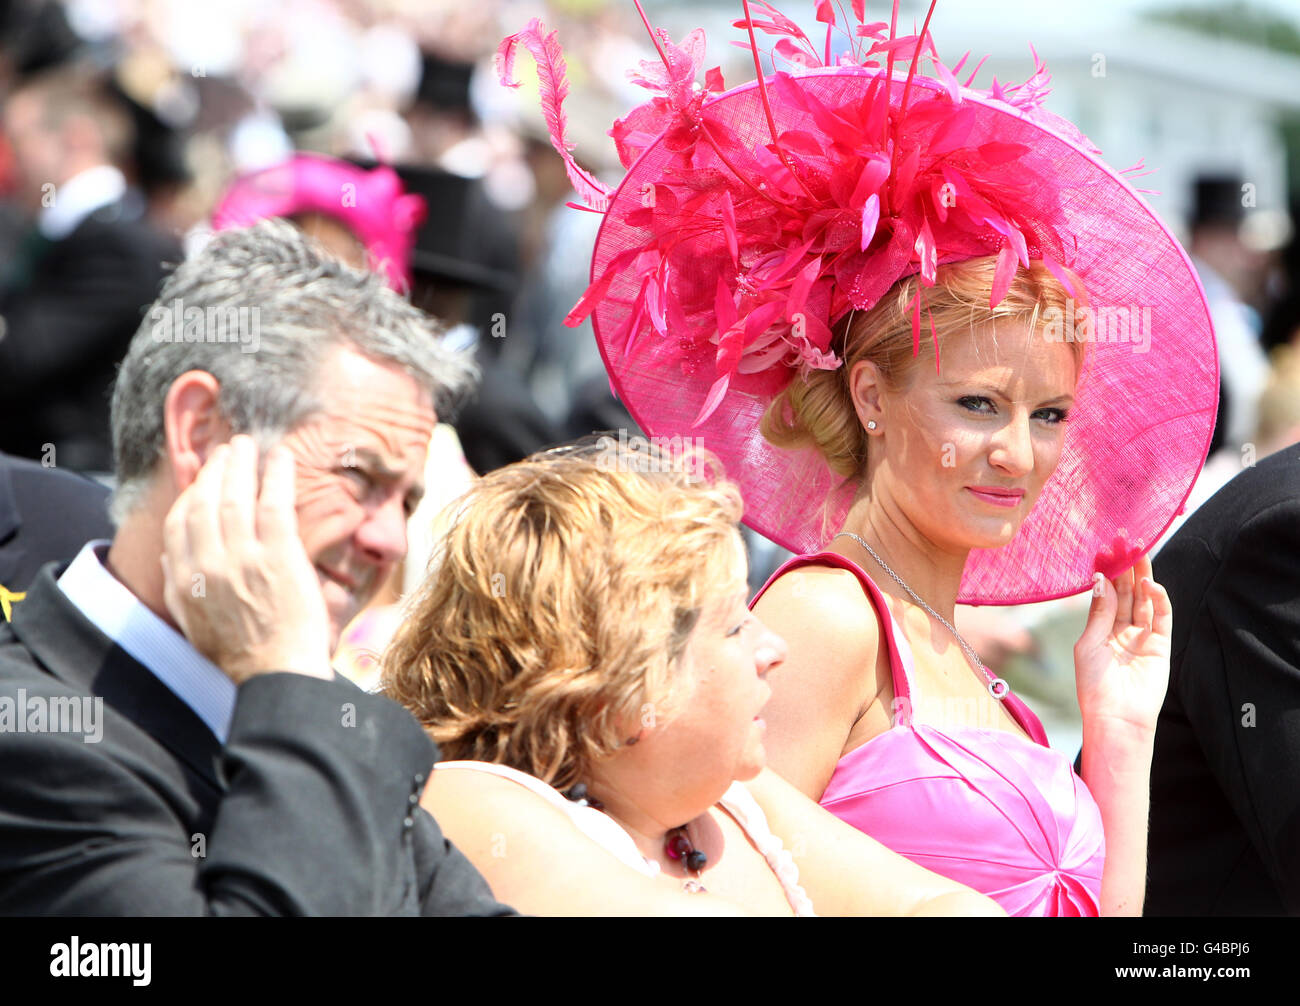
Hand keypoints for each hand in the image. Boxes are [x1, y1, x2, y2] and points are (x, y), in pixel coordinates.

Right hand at [161, 435, 331, 685]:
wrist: (275, 675)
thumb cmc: (240, 653)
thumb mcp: (193, 621)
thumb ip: (180, 585)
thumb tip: (172, 556)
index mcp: (184, 580)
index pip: (179, 522)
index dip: (191, 492)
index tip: (203, 476)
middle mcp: (207, 565)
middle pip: (205, 502)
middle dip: (215, 469)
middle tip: (227, 449)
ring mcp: (243, 559)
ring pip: (237, 498)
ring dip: (241, 464)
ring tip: (247, 446)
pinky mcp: (279, 558)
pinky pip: (274, 505)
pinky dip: (275, 476)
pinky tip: (280, 457)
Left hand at [1073, 554, 1170, 736]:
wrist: (1115, 717)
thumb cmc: (1094, 685)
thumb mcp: (1090, 643)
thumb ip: (1099, 612)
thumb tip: (1101, 579)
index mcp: (1100, 628)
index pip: (1105, 592)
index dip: (1106, 570)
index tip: (1105, 548)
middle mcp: (1121, 629)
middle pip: (1126, 591)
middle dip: (1125, 566)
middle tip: (1124, 540)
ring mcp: (1142, 636)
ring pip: (1144, 599)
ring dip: (1142, 576)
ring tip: (1138, 552)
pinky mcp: (1161, 645)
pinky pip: (1162, 617)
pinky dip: (1158, 599)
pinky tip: (1149, 584)